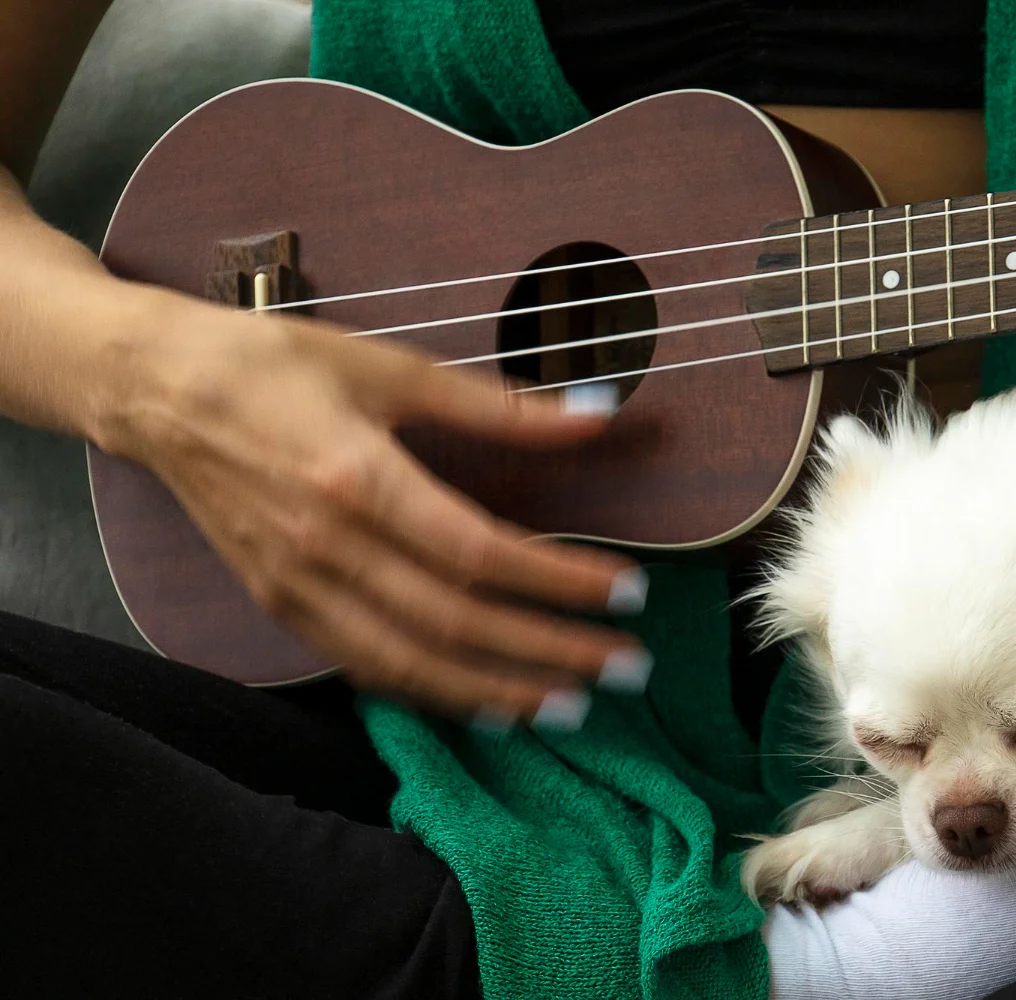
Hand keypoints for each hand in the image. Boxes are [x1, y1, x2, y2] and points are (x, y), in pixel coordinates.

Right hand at [102, 293, 649, 725]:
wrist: (155, 390)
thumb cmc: (270, 366)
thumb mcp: (388, 368)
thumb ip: (497, 405)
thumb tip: (595, 413)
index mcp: (357, 478)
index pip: (480, 552)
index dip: (559, 580)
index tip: (626, 591)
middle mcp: (326, 547)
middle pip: (456, 622)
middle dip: (550, 652)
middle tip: (626, 666)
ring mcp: (298, 588)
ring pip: (411, 664)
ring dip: (498, 691)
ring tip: (571, 703)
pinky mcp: (281, 607)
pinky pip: (366, 668)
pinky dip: (432, 693)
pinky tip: (486, 702)